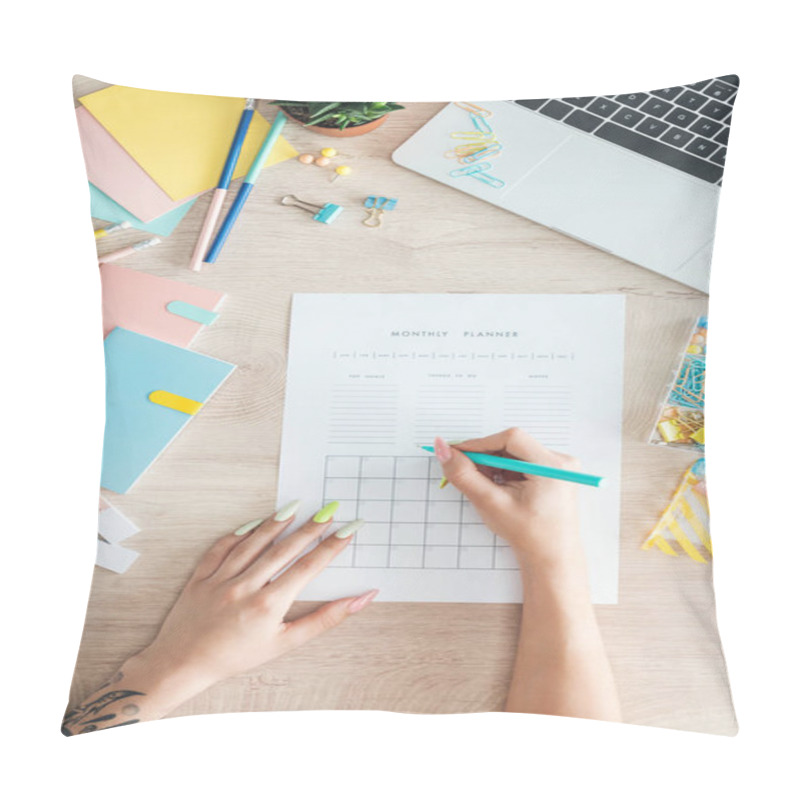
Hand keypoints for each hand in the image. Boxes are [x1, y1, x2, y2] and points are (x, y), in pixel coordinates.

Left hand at [125, 505, 376, 704]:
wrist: (184, 665)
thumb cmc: (237, 658)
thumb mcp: (285, 644)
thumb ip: (324, 620)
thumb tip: (360, 600)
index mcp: (269, 605)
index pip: (308, 567)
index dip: (332, 547)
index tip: (350, 529)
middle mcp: (246, 587)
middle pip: (285, 549)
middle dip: (311, 528)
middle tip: (330, 509)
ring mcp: (221, 578)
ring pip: (254, 542)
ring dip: (277, 523)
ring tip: (296, 507)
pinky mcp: (201, 575)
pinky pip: (223, 546)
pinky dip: (240, 533)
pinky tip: (256, 523)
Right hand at [433, 429, 582, 567]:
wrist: (551, 559)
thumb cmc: (528, 536)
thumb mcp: (491, 504)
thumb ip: (464, 475)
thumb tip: (443, 450)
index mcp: (552, 466)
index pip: (511, 439)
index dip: (481, 444)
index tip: (457, 452)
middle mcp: (561, 462)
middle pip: (513, 445)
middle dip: (487, 458)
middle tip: (467, 473)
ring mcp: (559, 467)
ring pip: (516, 454)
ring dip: (496, 466)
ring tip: (489, 490)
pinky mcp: (553, 473)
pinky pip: (523, 462)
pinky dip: (506, 472)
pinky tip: (501, 490)